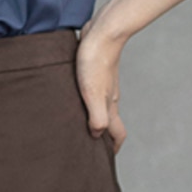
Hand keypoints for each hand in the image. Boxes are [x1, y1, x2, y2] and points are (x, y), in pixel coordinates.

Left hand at [75, 16, 125, 153]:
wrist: (103, 32)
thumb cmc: (95, 62)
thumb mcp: (93, 94)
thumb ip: (97, 117)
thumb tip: (95, 135)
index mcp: (110, 105)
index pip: (117, 133)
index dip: (112, 148)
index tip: (104, 159)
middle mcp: (109, 97)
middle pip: (110, 122)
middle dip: (102, 136)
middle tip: (89, 146)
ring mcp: (103, 85)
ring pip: (101, 107)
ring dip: (93, 119)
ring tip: (78, 126)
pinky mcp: (95, 73)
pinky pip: (92, 93)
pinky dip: (87, 102)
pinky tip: (74, 99)